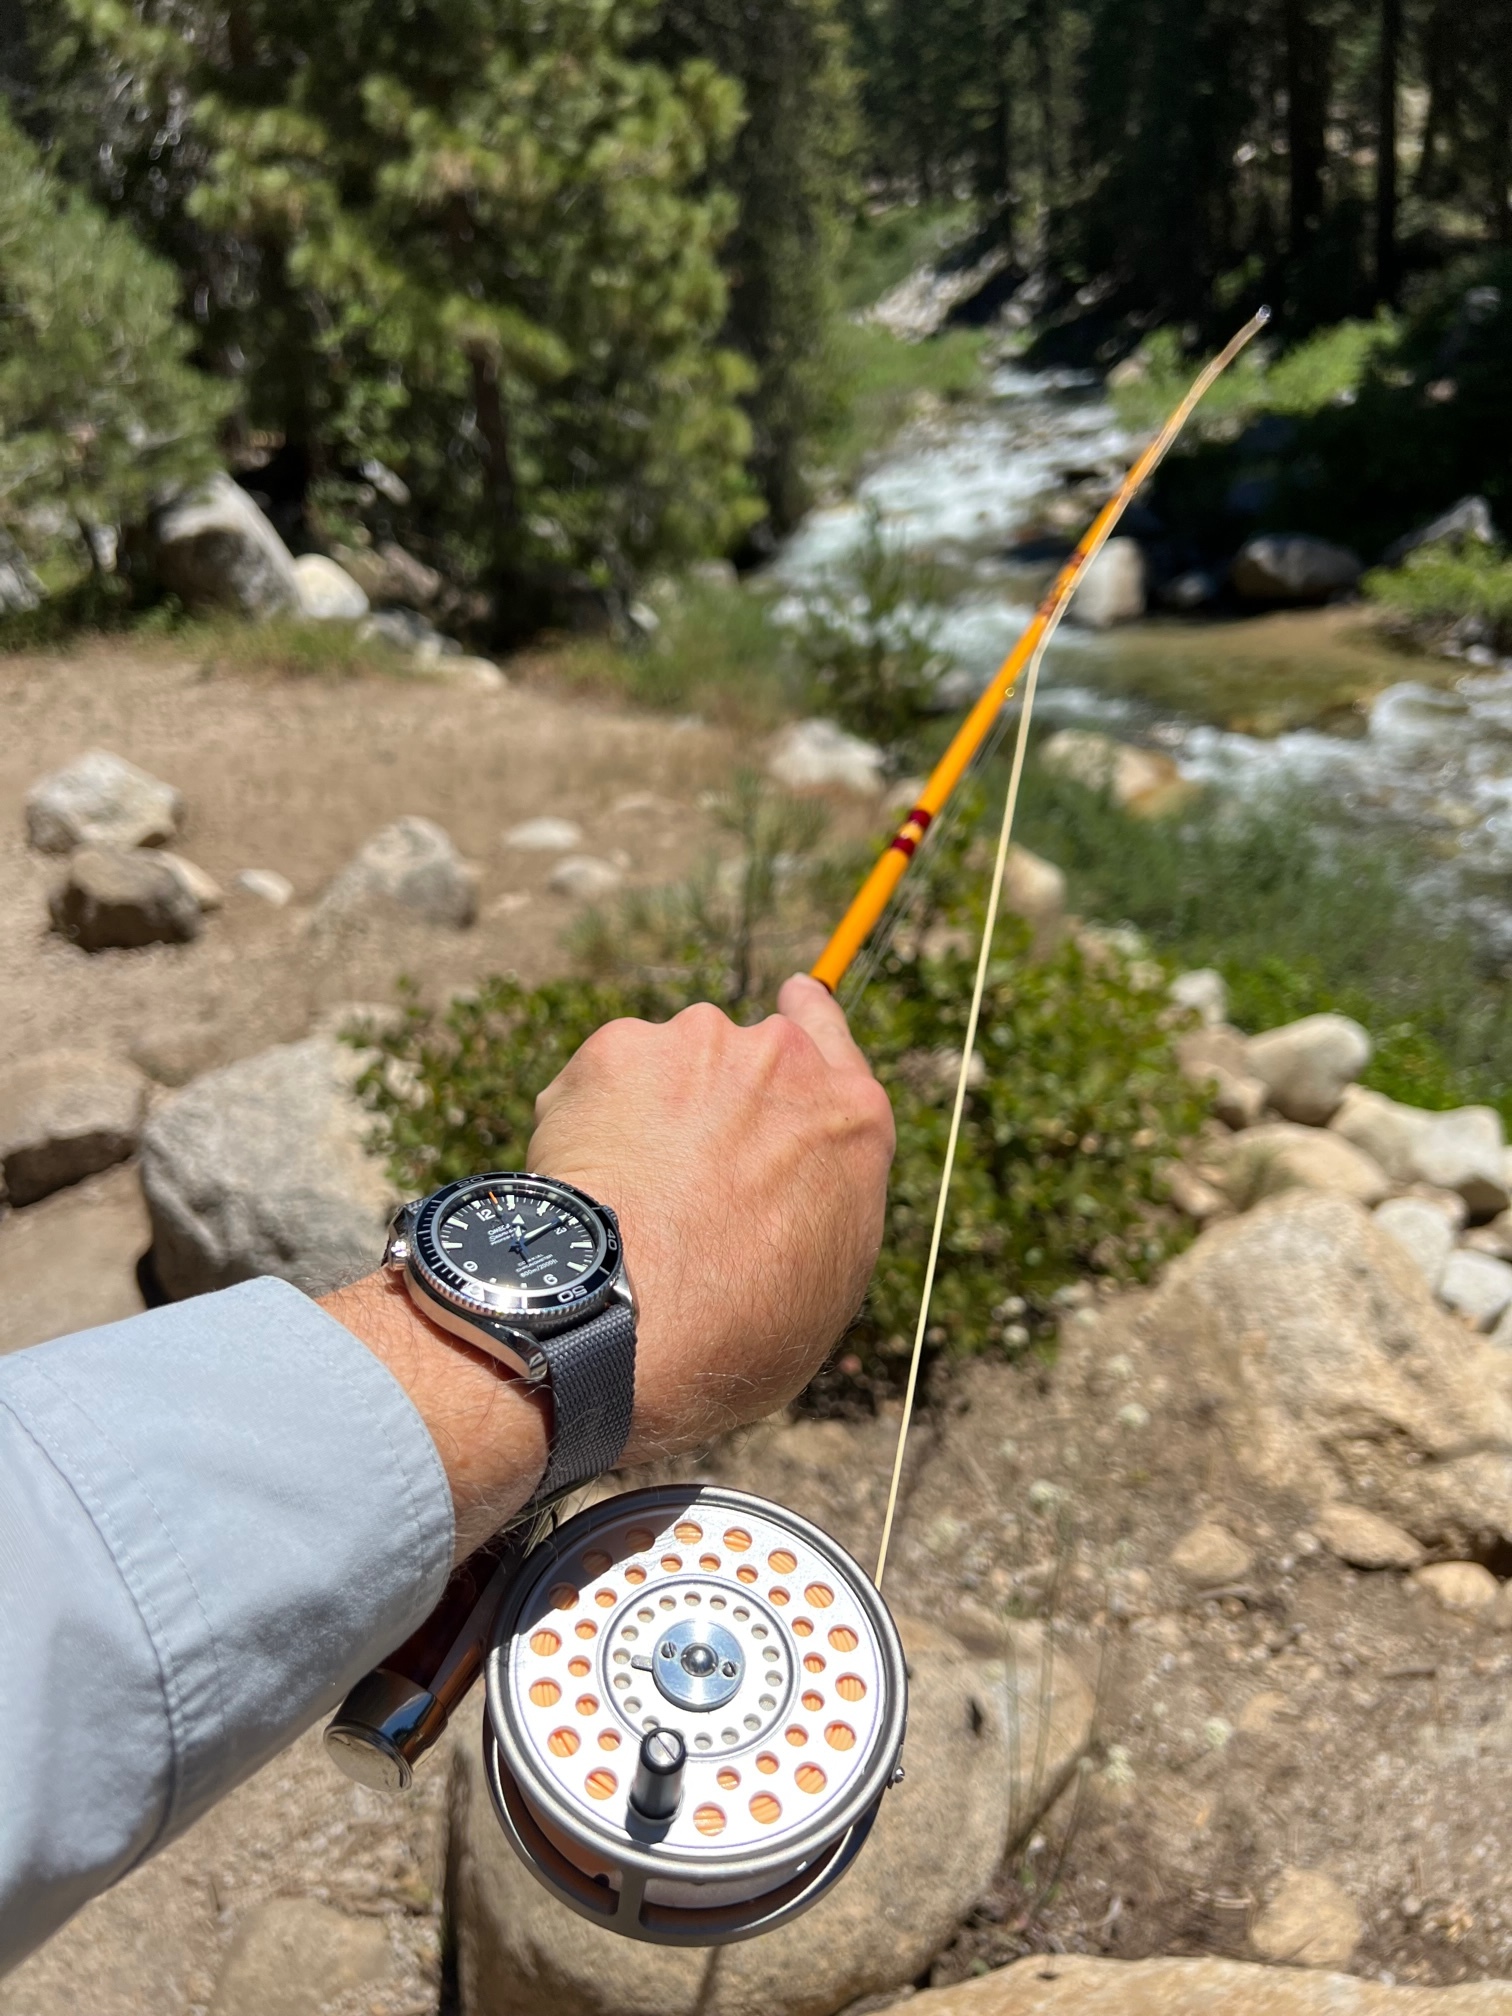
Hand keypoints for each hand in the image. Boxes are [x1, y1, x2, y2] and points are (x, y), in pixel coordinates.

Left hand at [325, 975, 893, 1557]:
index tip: (794, 1000)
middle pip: (746, 1055)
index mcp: (852, 1119)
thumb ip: (815, 1207)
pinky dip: (588, 1120)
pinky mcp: (618, 1047)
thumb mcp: (822, 1286)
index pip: (834, 1035)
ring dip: (650, 1110)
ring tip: (627, 1201)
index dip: (809, 1018)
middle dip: (714, 1098)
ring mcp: (700, 1043)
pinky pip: (602, 1078)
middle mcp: (784, 1060)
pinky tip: (584, 1186)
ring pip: (668, 1064)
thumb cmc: (734, 1334)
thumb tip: (786, 1204)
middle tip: (681, 1175)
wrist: (628, 1318)